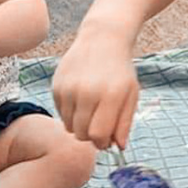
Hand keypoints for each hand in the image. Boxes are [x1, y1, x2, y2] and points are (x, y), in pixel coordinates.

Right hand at [52, 28, 139, 149]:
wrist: (101, 39)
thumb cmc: (119, 71)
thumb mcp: (131, 95)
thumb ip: (125, 123)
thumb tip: (120, 148)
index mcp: (110, 95)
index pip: (98, 134)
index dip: (102, 143)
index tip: (106, 140)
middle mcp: (87, 92)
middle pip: (82, 134)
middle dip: (91, 137)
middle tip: (99, 127)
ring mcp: (69, 88)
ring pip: (69, 126)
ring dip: (80, 126)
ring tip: (91, 112)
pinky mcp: (57, 86)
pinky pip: (61, 114)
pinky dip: (70, 114)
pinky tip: (81, 101)